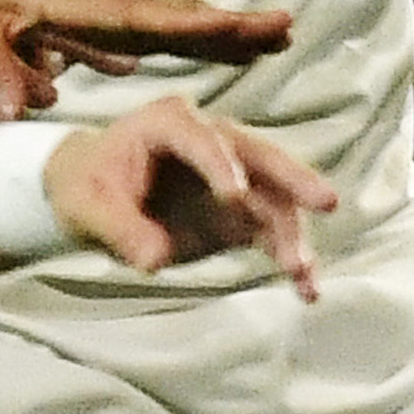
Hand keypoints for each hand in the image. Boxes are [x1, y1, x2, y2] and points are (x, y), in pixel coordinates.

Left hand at [0, 0, 296, 114]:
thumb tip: (20, 114)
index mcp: (77, 3)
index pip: (139, 17)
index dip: (186, 26)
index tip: (231, 28)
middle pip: (177, 12)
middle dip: (229, 22)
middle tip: (285, 28)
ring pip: (182, 14)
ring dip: (229, 26)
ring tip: (282, 35)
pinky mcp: (128, 3)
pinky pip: (172, 18)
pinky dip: (206, 28)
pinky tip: (240, 43)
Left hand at [44, 100, 339, 288]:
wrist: (96, 197)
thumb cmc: (87, 187)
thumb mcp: (86, 206)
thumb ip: (119, 229)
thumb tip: (154, 260)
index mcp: (169, 122)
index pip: (203, 139)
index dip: (220, 165)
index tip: (235, 197)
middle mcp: (212, 140)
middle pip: (260, 156)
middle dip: (294, 179)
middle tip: (326, 201)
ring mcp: (234, 175)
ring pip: (275, 199)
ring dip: (292, 234)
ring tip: (303, 273)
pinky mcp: (242, 211)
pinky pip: (273, 232)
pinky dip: (289, 258)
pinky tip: (307, 290)